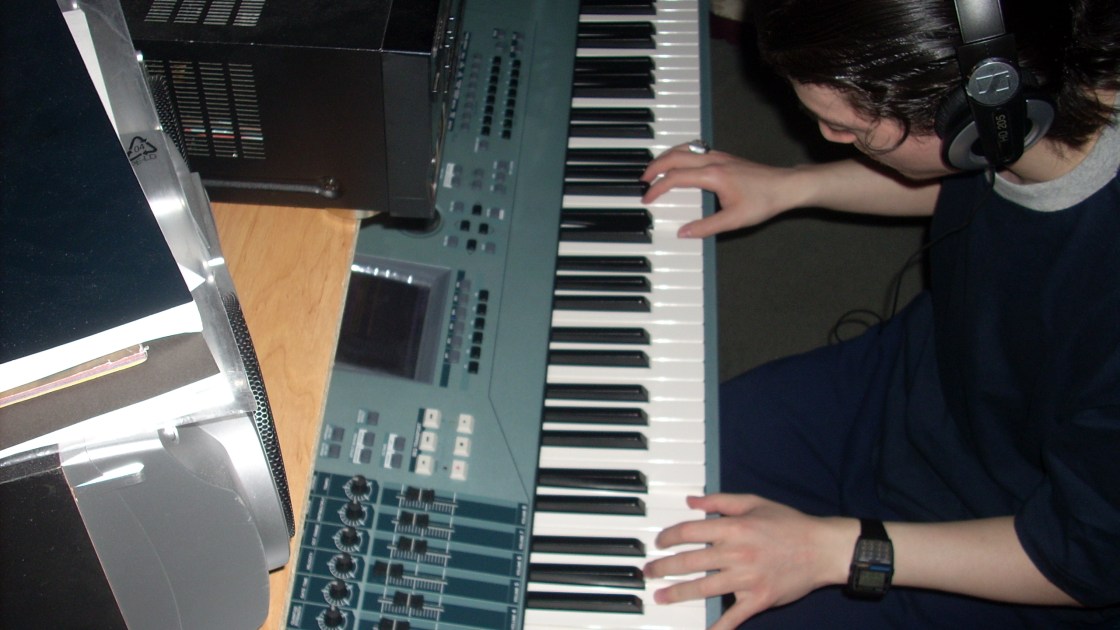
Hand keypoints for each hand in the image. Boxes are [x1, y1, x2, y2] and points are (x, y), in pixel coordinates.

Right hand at [640, 145, 804, 237]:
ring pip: (684, 148)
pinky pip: (694, 148)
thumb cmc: (763, 202)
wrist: (785, 186)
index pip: (676, 177)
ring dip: (666, 157)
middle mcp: (713, 160)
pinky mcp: (724, 157)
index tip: (648, 198)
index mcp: (712, 175)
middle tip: (643, 180)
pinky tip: (678, 162)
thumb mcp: (734, 220)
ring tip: (655, 169)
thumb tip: (683, 233)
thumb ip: (706, 227)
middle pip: (675, 156)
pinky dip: (679, 154)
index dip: (658, 188)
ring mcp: (719, 156)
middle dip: (655, 167)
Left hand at [643, 494, 857, 628]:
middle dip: (663, 568)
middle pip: (689, 561)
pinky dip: (718, 627)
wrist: (821, 549)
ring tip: (661, 597)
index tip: (659, 543)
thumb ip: (720, 502)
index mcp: (734, 527)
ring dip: (678, 594)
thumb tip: (691, 501)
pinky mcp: (758, 599)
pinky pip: (733, 616)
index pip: (689, 532)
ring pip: (703, 588)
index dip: (668, 537)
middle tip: (649, 572)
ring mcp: (747, 578)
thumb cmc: (789, 524)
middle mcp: (736, 553)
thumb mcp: (754, 503)